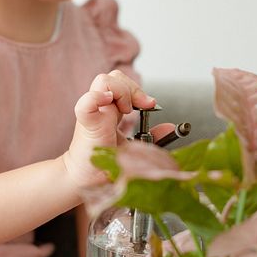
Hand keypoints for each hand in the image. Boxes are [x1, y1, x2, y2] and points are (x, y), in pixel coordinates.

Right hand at [62, 71, 155, 190]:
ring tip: (125, 112)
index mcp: (111, 110)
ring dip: (120, 92)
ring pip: (103, 81)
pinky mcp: (86, 124)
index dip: (139, 90)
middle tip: (138, 107)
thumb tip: (170, 127)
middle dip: (132, 88)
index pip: (123, 83)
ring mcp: (92, 112)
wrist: (87, 180)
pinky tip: (107, 102)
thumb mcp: (134, 146)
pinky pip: (86, 102)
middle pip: (114, 77)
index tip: (152, 105)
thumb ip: (152, 136)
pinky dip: (97, 97)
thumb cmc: (106, 164)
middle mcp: (101, 107)